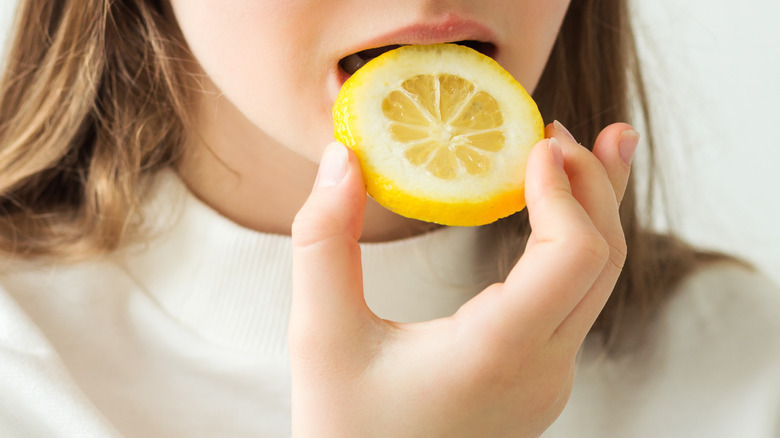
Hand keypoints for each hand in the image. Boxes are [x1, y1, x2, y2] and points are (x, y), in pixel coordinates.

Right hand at [290, 122, 637, 436]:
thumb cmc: (344, 433)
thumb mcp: (319, 337)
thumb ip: (322, 241)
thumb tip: (341, 158)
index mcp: (497, 353)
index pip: (574, 257)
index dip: (565, 189)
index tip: (536, 143)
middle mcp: (542, 369)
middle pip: (603, 261)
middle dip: (595, 187)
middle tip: (570, 130)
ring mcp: (548, 380)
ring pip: (598, 283)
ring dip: (593, 213)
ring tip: (587, 155)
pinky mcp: (538, 380)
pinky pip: (576, 302)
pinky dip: (572, 247)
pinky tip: (553, 216)